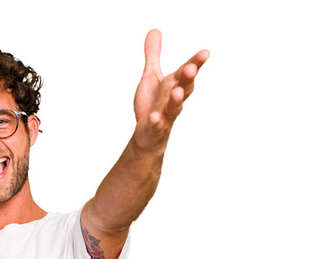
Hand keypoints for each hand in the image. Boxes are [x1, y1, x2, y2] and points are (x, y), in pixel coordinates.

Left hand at [132, 29, 209, 152]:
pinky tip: (153, 117)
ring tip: (176, 92)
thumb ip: (153, 55)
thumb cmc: (152, 104)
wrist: (148, 134)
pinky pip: (157, 124)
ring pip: (175, 107)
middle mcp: (173, 98)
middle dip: (188, 78)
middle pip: (185, 87)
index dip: (196, 62)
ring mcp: (166, 113)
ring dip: (176, 100)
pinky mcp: (156, 127)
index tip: (205, 52)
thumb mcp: (151, 76)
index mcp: (174, 84)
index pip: (187, 71)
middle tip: (191, 68)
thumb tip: (154, 30)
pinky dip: (156, 121)